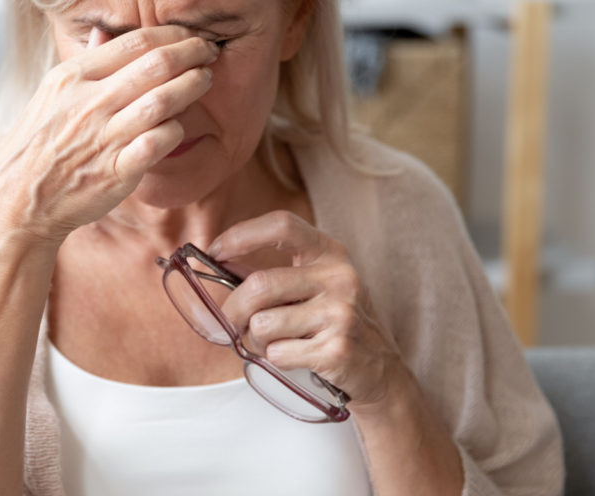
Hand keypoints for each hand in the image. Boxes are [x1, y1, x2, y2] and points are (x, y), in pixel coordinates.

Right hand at [0, 25, 218, 245]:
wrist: (19, 195)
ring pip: (161, 102)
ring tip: (204, 80)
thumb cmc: (41, 141)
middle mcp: (88, 103)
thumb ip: (84, 62)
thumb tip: (103, 30)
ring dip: (191, 87)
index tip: (189, 35)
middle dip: (191, 53)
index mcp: (72, 77)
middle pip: (154, 66)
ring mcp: (103, 138)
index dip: (171, 35)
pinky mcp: (116, 171)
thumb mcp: (51, 93)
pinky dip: (175, 130)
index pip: (133, 42)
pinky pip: (157, 143)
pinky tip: (179, 125)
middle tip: (208, 52)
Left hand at [210, 210, 407, 411]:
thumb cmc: (335, 323)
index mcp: (330, 253)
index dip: (241, 234)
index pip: (281, 225)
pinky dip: (275, 359)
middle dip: (234, 309)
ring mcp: (341, 313)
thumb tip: (219, 264)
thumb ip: (271, 275)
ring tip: (277, 341)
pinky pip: (277, 353)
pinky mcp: (337, 349)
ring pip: (262, 324)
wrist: (380, 370)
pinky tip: (297, 356)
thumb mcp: (313, 287)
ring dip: (256, 340)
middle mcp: (339, 277)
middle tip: (232, 322)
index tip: (214, 251)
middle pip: (260, 285)